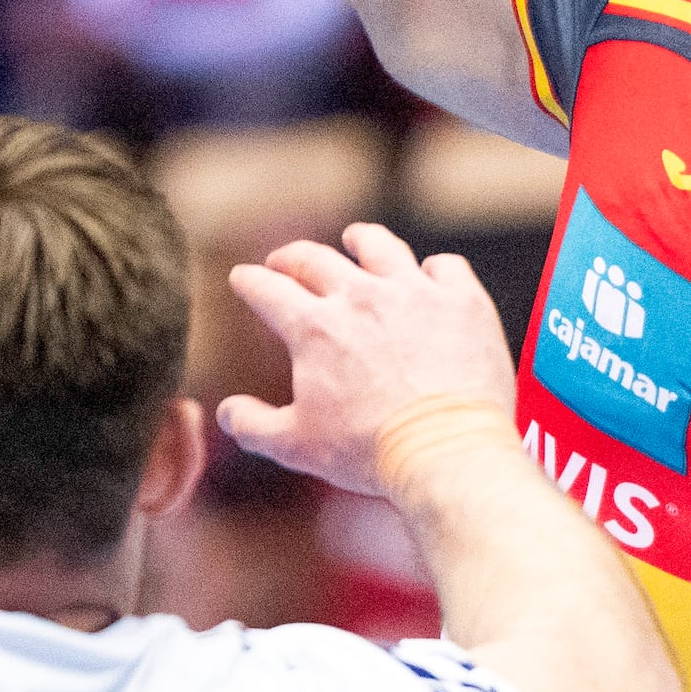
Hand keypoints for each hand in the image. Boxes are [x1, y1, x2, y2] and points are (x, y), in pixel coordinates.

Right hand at [218, 223, 519, 495]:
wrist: (446, 453)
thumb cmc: (370, 453)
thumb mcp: (298, 446)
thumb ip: (254, 426)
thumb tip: (228, 413)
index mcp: (315, 328)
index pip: (267, 290)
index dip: (249, 281)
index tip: (243, 278)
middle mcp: (361, 297)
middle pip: (316, 259)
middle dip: (292, 257)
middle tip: (285, 261)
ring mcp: (415, 293)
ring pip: (380, 247)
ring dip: (361, 240)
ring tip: (355, 238)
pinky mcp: (462, 302)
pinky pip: (445, 266)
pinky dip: (433, 269)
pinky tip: (429, 276)